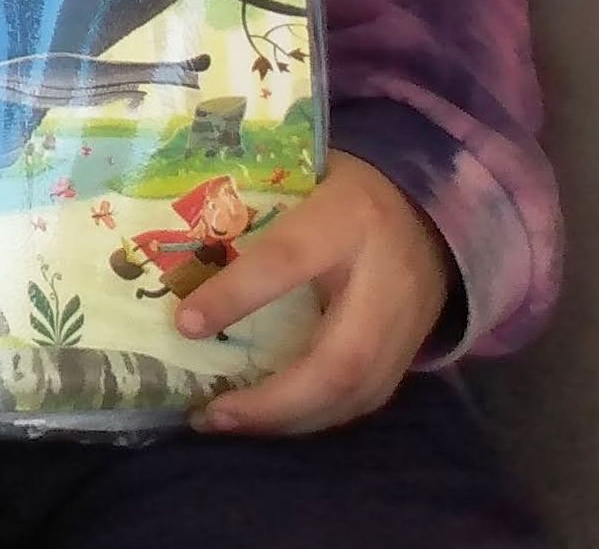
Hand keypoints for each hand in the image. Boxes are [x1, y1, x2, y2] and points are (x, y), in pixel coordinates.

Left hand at [185, 153, 453, 434]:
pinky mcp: (411, 354)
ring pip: (356, 393)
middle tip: (211, 414)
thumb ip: (249, 208)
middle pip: (340, 361)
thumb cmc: (341, 188)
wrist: (428, 210)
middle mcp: (386, 280)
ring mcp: (407, 326)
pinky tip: (270, 420)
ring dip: (289, 420)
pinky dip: (314, 417)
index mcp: (347, 217)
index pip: (287, 260)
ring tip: (226, 423)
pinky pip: (366, 400)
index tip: (185, 325)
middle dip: (274, 401)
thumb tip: (169, 245)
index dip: (236, 296)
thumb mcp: (300, 176)